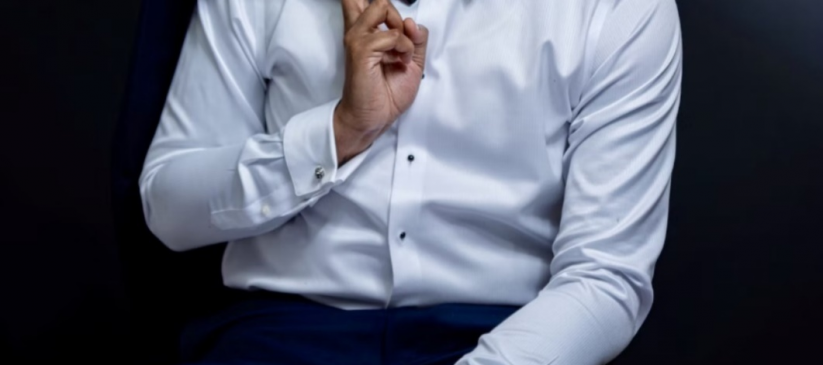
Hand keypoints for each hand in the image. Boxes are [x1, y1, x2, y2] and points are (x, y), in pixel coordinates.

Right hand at [335, 0, 428, 163]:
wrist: (374, 117)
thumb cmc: (385, 93)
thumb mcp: (411, 61)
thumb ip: (415, 39)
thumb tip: (412, 22)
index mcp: (366, 31)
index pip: (360, 0)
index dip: (381, 3)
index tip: (397, 26)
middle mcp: (357, 30)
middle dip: (395, 13)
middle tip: (401, 38)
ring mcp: (357, 38)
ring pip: (382, 6)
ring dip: (401, 29)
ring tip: (401, 52)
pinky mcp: (361, 50)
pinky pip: (392, 35)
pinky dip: (403, 47)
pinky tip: (400, 62)